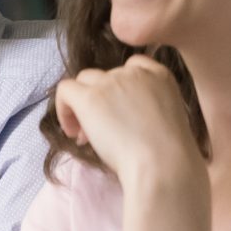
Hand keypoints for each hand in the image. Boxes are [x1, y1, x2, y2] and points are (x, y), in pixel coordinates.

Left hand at [54, 56, 202, 192]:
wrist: (162, 164)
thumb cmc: (167, 153)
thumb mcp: (165, 118)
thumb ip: (145, 105)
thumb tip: (112, 115)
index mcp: (160, 75)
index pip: (133, 66)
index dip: (119, 88)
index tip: (118, 111)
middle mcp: (134, 73)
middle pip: (105, 77)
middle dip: (100, 101)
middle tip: (100, 131)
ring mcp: (111, 82)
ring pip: (84, 81)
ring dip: (81, 105)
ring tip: (85, 135)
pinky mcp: (89, 97)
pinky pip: (64, 89)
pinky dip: (63, 109)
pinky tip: (72, 132)